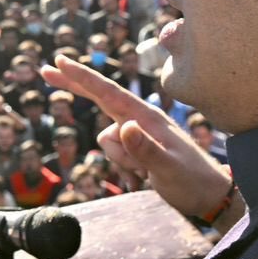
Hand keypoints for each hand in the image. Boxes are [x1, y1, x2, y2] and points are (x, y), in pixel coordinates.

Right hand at [41, 56, 232, 220]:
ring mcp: (139, 134)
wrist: (211, 197)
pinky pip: (115, 153)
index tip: (60, 60)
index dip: (82, 77)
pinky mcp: (138, 148)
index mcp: (146, 117)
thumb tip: (122, 127)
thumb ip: (145, 149)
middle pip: (100, 98)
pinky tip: (142, 177)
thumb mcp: (168, 169)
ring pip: (106, 139)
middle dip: (74, 85)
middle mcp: (140, 120)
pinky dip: (123, 166)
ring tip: (145, 174)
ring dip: (119, 159)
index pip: (108, 92)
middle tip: (46, 69)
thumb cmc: (193, 182)